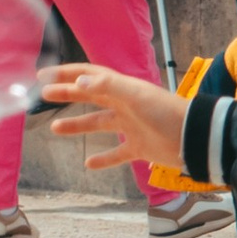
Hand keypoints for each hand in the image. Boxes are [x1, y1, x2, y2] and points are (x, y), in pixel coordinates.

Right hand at [44, 63, 188, 173]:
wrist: (193, 139)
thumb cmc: (166, 113)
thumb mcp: (135, 96)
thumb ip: (108, 87)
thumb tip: (78, 82)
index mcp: (123, 88)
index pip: (90, 75)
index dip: (67, 73)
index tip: (44, 75)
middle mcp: (125, 105)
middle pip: (90, 96)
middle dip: (67, 94)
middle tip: (43, 95)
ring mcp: (132, 126)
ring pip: (99, 123)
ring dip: (78, 125)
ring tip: (55, 128)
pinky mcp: (139, 147)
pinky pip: (117, 153)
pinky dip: (103, 159)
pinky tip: (89, 164)